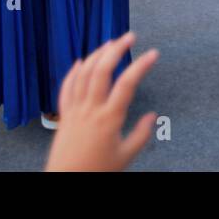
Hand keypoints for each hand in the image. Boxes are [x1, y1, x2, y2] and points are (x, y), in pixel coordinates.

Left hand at [44, 32, 158, 171]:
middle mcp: (91, 109)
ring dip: (96, 55)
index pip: (128, 83)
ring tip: (109, 44)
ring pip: (83, 74)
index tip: (153, 53)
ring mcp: (75, 110)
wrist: (66, 181)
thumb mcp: (126, 156)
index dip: (142, 65)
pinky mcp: (64, 115)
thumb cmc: (96, 171)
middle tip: (129, 36)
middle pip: (102, 70)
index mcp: (109, 119)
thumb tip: (152, 116)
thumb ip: (141, 135)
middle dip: (116, 49)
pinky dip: (73, 72)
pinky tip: (80, 62)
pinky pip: (66, 88)